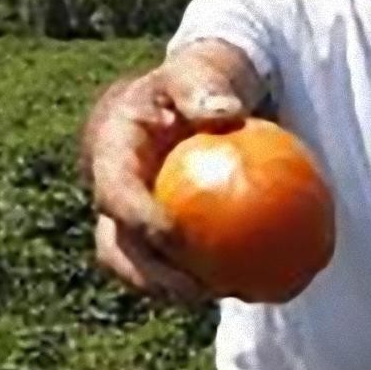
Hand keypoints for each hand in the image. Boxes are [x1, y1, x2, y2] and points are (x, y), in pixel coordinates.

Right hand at [88, 50, 247, 305]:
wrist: (182, 102)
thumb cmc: (191, 85)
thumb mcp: (196, 73)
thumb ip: (203, 87)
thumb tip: (226, 113)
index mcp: (110, 155)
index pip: (113, 193)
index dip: (135, 219)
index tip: (173, 236)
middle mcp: (113, 195)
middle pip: (117, 248)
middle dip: (149, 279)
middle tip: (197, 290)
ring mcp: (131, 222)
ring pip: (145, 269)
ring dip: (179, 293)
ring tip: (231, 296)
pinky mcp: (158, 240)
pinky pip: (181, 266)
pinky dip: (214, 279)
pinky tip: (260, 288)